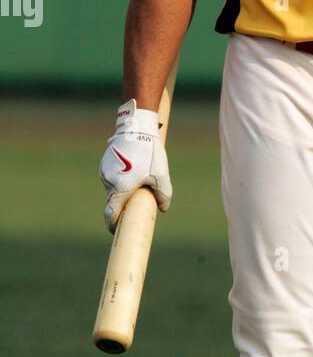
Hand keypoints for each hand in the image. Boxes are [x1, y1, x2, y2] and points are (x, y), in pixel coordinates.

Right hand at [98, 99, 171, 233]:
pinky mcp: (105, 162)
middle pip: (114, 201)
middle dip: (124, 204)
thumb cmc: (149, 152)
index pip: (111, 214)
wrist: (136, 126)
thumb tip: (163, 208)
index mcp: (119, 188)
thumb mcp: (162, 175)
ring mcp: (104, 171)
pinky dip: (121, 177)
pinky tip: (134, 167)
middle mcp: (108, 181)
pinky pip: (112, 176)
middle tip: (138, 201)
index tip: (118, 230)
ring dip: (123, 189)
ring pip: (113, 187)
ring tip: (140, 179)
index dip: (114, 225)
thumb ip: (163, 195)